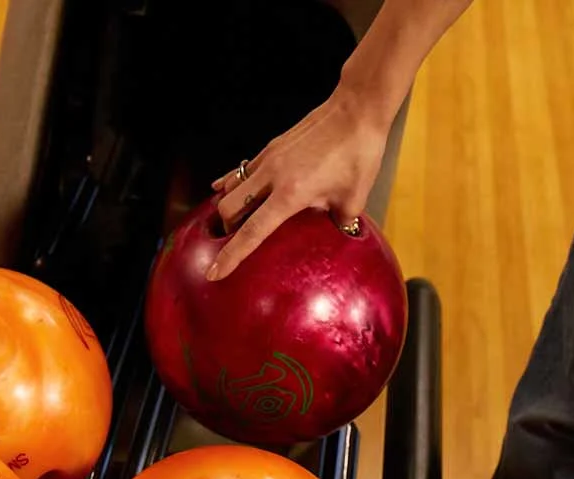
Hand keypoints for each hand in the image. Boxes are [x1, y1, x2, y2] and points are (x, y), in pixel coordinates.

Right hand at [206, 87, 393, 279]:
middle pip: (229, 208)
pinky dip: (233, 182)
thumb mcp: (354, 198)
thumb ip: (340, 221)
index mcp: (291, 194)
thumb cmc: (358, 152)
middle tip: (234, 240)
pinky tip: (225, 186)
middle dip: (226, 228)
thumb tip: (338, 233)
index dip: (232, 256)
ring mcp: (269, 158)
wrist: (356, 110)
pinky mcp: (272, 146)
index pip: (252, 233)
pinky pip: (242, 169)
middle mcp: (272, 176)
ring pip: (231, 186)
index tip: (215, 272)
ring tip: (234, 218)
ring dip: (228, 205)